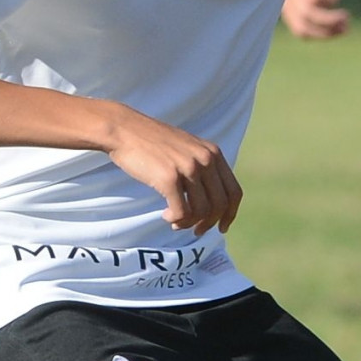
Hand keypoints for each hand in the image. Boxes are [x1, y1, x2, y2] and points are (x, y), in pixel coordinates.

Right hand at [106, 111, 243, 235]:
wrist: (125, 130)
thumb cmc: (153, 143)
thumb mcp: (188, 148)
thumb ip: (203, 166)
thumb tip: (210, 200)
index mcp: (213, 152)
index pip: (234, 192)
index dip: (230, 214)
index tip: (222, 228)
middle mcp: (206, 159)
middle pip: (220, 205)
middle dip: (209, 223)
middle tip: (196, 231)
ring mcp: (189, 168)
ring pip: (201, 211)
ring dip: (188, 223)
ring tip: (174, 221)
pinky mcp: (169, 178)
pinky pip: (182, 212)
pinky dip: (176, 220)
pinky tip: (165, 215)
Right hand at [282, 0, 351, 38]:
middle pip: (306, 14)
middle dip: (329, 19)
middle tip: (347, 16)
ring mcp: (286, 5)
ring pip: (302, 28)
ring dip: (325, 32)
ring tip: (345, 28)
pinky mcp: (291, 17)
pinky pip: (303, 33)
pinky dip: (320, 35)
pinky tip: (337, 31)